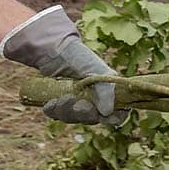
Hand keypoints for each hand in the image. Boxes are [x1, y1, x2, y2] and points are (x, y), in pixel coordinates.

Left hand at [0, 8, 125, 124]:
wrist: (53, 51)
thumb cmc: (78, 57)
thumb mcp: (95, 69)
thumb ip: (105, 89)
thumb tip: (107, 112)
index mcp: (109, 92)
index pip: (118, 114)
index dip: (112, 118)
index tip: (102, 116)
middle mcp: (95, 100)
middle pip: (93, 118)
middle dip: (83, 113)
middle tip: (75, 102)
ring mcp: (77, 103)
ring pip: (75, 119)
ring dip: (66, 112)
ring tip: (60, 99)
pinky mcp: (61, 104)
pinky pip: (59, 115)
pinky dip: (54, 111)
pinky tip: (50, 103)